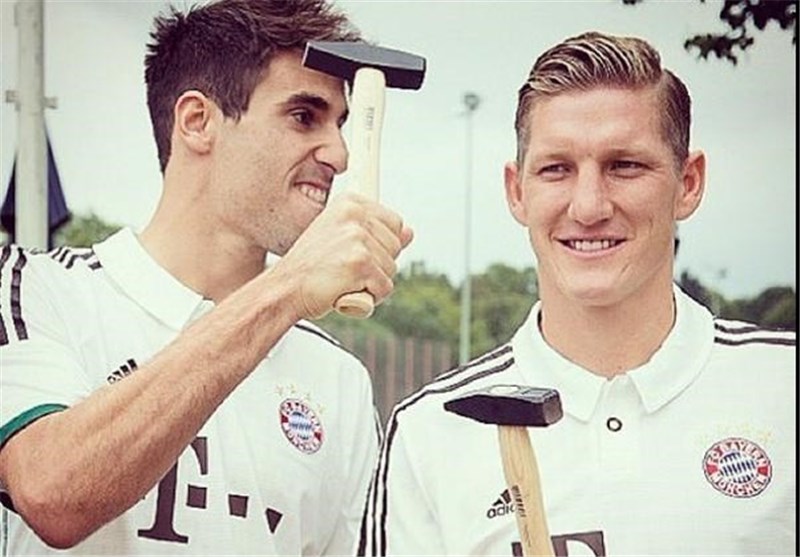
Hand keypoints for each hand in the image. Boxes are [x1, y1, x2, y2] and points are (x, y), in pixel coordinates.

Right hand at [272, 193, 412, 319]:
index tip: (354, 254)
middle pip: (396, 246)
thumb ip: (375, 233)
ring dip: (372, 283)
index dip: (381, 245)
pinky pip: (384, 288)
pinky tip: (345, 292)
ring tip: (342, 279)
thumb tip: (409, 232)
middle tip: (344, 270)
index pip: (394, 223)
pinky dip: (370, 298)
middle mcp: (354, 215)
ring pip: (391, 269)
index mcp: (350, 203)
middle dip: (377, 265)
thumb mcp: (340, 239)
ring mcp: (358, 238)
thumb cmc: (310, 267)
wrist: (284, 289)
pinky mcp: (361, 263)